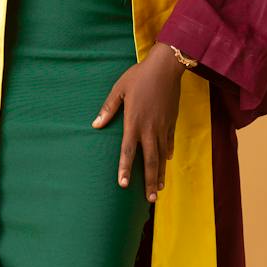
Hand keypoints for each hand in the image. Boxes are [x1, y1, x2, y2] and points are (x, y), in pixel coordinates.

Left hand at [91, 43, 186, 201]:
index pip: (128, 151)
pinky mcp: (172, 121)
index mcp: (134, 122)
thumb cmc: (139, 76)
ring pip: (162, 155)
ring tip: (159, 190)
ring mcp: (163, 126)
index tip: (123, 185)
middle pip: (150, 161)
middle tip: (150, 200)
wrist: (166, 67)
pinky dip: (168, 153)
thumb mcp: (119, 89)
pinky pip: (170, 141)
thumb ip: (108, 108)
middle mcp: (150, 129)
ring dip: (161, 173)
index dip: (125, 169)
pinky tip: (168, 162)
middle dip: (150, 181)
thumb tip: (95, 124)